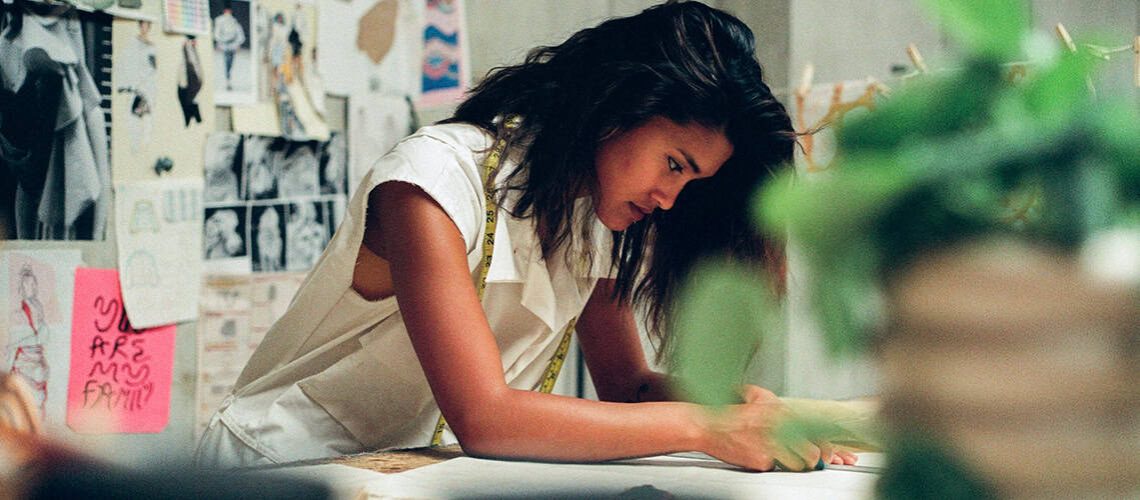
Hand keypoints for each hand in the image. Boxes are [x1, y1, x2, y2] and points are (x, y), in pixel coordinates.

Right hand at [700, 385, 821, 470]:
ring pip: (798, 464)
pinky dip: (769, 465)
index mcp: (782, 412)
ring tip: (783, 458)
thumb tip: (795, 413)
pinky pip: (775, 468)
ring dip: (793, 464)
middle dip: (813, 458)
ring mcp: (771, 446)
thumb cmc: (730, 412)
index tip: (825, 450)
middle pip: (812, 452)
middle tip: (808, 459)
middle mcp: (780, 429)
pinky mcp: (761, 461)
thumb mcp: (757, 396)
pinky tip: (758, 455)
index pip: (815, 432)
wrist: (709, 425)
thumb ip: (778, 402)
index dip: (824, 445)